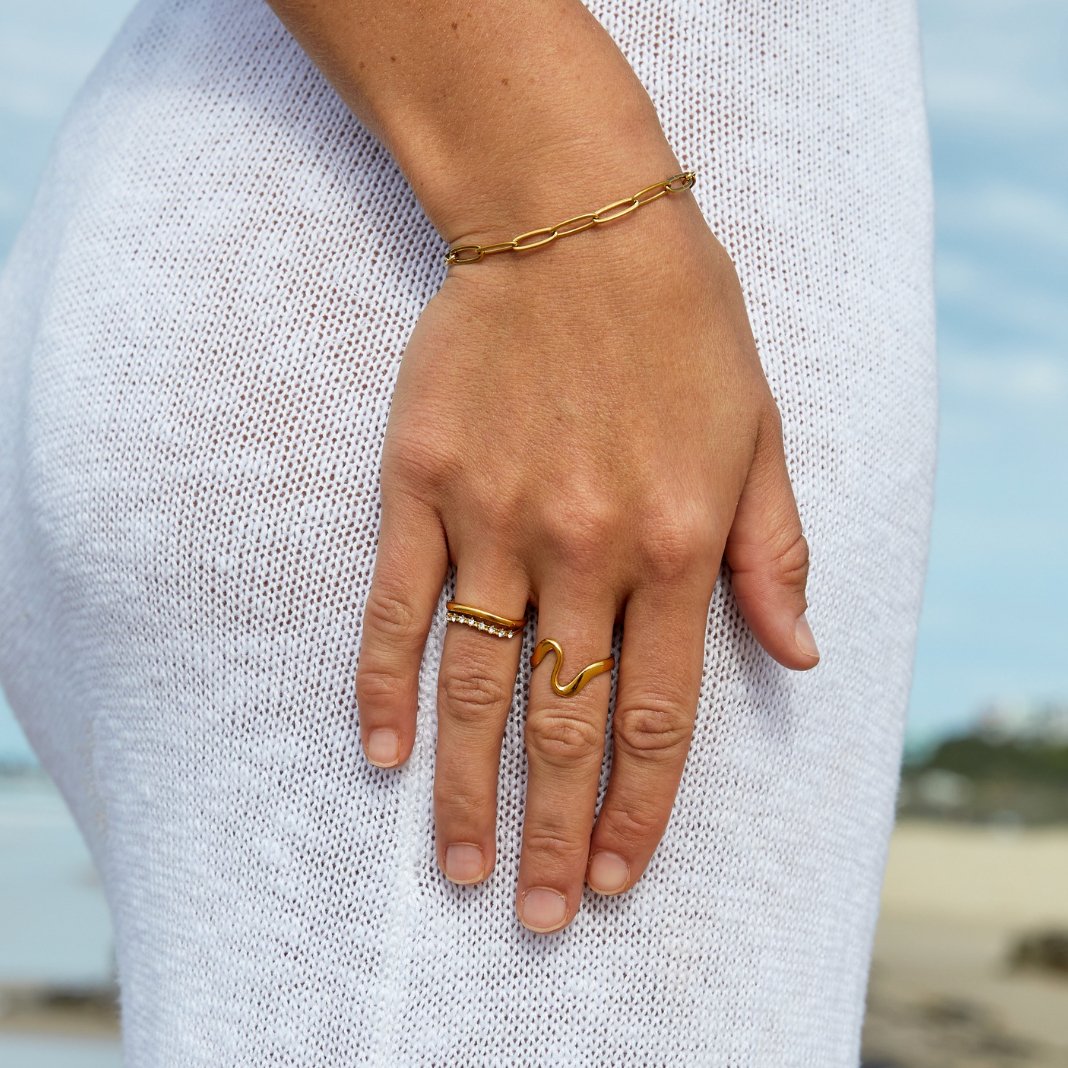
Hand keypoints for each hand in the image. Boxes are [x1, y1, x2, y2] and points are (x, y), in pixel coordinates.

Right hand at [355, 194, 818, 933]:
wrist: (573, 221)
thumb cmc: (681, 325)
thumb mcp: (760, 432)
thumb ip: (776, 552)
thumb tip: (796, 658)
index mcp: (677, 543)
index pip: (656, 713)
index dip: (638, 807)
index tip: (616, 873)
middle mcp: (585, 547)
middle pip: (566, 722)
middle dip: (555, 829)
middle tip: (538, 912)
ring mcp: (494, 518)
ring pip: (480, 683)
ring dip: (470, 787)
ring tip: (464, 867)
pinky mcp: (421, 486)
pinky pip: (397, 604)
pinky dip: (384, 683)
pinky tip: (382, 753)